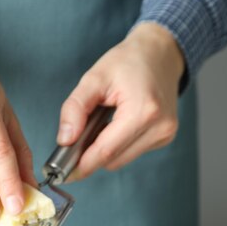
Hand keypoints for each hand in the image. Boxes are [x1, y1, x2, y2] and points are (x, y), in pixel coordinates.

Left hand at [57, 23, 184, 179]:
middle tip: (77, 137)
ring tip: (102, 123)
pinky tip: (117, 124)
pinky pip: (131, 152)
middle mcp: (159, 127)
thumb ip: (75, 109)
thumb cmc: (127, 62)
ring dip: (105, 149)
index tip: (62, 172)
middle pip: (112, 160)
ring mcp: (165, 134)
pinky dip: (118, 144)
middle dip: (91, 154)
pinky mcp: (164, 137)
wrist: (160, 53)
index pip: (106, 151)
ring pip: (121, 160)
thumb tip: (65, 140)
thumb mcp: (93, 78)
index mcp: (143, 111)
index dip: (81, 165)